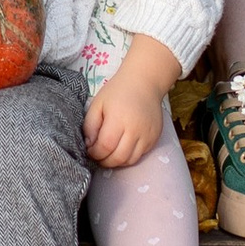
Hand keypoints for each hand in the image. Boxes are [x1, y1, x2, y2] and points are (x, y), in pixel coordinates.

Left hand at [83, 31, 179, 169]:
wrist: (144, 82)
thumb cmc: (117, 92)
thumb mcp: (98, 103)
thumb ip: (90, 125)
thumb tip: (89, 145)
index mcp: (119, 118)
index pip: (105, 146)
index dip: (95, 153)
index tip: (89, 151)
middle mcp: (135, 129)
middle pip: (118, 158)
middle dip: (104, 161)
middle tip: (97, 156)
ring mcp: (147, 135)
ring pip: (130, 160)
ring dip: (116, 162)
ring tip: (108, 155)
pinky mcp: (155, 138)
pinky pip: (140, 156)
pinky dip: (128, 158)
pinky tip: (121, 149)